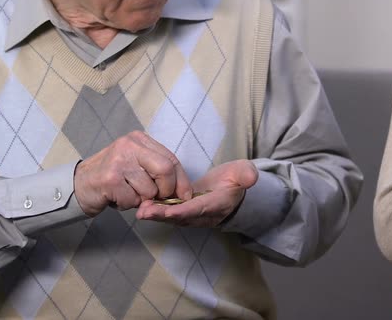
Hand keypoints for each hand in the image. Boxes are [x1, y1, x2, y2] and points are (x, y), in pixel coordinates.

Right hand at [74, 131, 192, 216]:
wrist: (79, 184)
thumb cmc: (112, 177)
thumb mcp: (135, 165)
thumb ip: (156, 171)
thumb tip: (183, 192)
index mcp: (139, 139)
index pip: (171, 159)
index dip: (181, 181)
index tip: (184, 196)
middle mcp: (129, 145)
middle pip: (165, 170)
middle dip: (165, 191)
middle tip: (155, 198)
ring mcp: (119, 161)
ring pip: (149, 190)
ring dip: (141, 200)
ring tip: (126, 193)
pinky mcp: (110, 179)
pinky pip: (133, 200)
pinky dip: (127, 205)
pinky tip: (116, 197)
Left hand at [136, 159, 257, 226]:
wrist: (230, 191)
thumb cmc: (235, 179)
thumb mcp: (244, 173)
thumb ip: (246, 175)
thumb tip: (251, 177)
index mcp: (217, 204)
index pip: (199, 209)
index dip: (184, 211)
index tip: (169, 211)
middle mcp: (202, 214)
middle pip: (180, 217)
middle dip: (162, 216)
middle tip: (144, 212)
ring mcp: (191, 215)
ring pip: (171, 217)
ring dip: (155, 215)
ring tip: (139, 210)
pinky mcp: (182, 212)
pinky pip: (167, 213)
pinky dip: (154, 211)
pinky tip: (140, 205)